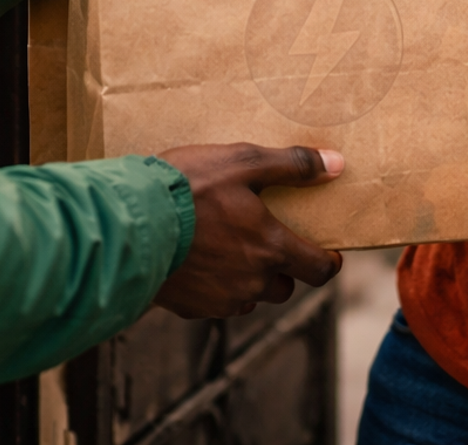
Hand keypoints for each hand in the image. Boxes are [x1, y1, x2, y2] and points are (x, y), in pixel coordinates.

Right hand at [153, 143, 344, 317]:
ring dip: (248, 279)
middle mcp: (252, 282)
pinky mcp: (191, 307)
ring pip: (249, 296)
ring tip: (227, 248)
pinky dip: (216, 286)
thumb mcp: (242, 161)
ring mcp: (220, 299)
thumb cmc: (188, 188)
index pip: (319, 270)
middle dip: (282, 268)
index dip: (328, 262)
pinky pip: (216, 303)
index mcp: (270, 248)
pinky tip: (198, 261)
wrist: (131, 222)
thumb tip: (336, 165)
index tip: (326, 254)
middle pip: (284, 286)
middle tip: (264, 240)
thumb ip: (292, 165)